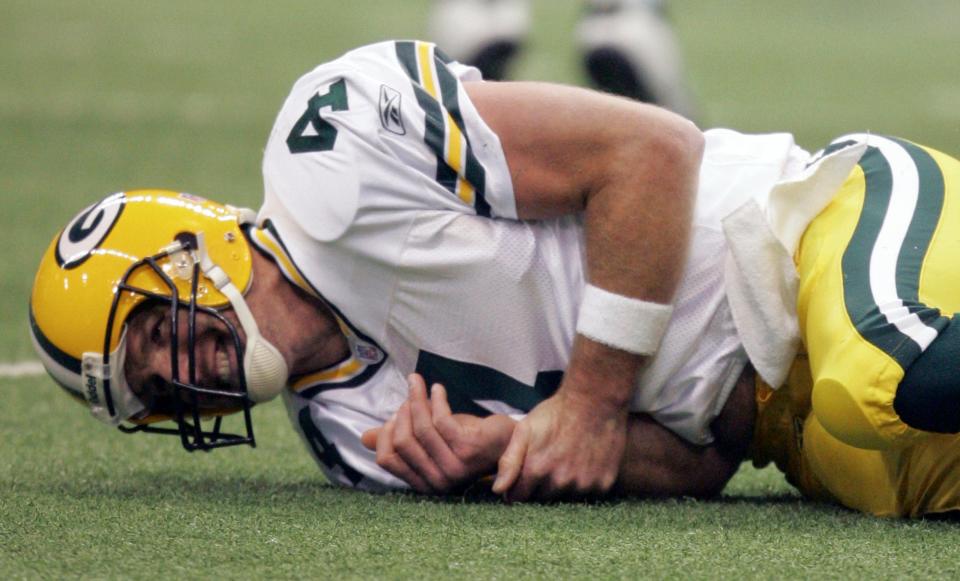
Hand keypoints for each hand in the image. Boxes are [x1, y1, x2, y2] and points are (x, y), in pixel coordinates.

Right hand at [361, 374, 514, 493]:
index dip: (387, 433)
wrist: (506, 440)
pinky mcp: (468, 449)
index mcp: (423, 482)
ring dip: (417, 399)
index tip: (396, 414)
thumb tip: (365, 438)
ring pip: (421, 427)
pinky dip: (436, 399)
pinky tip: (438, 389)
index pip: (387, 459)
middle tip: (410, 394)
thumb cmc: (465, 440)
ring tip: (418, 384)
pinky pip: (441, 418)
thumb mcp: (429, 439)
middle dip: (402, 412)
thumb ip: (400, 439)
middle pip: (402, 441)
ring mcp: (454, 467)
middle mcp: (437, 480)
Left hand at [492, 388, 627, 500]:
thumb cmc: (556, 412)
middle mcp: (560, 482)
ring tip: (566, 461)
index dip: (518, 488)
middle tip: (548, 463)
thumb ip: (509, 461)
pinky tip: (584, 463)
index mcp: (537, 470)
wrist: (595, 399)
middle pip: (543, 498)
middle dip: (541, 486)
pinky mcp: (603, 484)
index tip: (522, 478)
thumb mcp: (525, 429)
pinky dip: (584, 483)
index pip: (519, 497)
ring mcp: (583, 485)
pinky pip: (588, 494)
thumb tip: (498, 490)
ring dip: (563, 486)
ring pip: (566, 497)